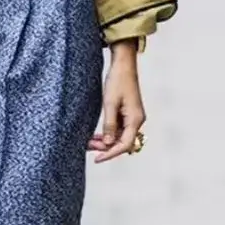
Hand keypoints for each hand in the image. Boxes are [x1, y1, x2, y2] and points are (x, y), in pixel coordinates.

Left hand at [88, 43, 145, 162]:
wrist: (123, 65)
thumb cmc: (117, 81)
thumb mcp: (109, 103)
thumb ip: (109, 125)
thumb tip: (108, 143)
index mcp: (135, 120)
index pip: (124, 145)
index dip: (110, 154)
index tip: (97, 159)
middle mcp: (137, 121)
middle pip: (123, 143)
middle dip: (106, 147)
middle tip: (88, 146)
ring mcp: (133, 118)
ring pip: (120, 137)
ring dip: (106, 141)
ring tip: (89, 141)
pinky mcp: (128, 114)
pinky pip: (119, 129)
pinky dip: (108, 134)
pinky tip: (97, 135)